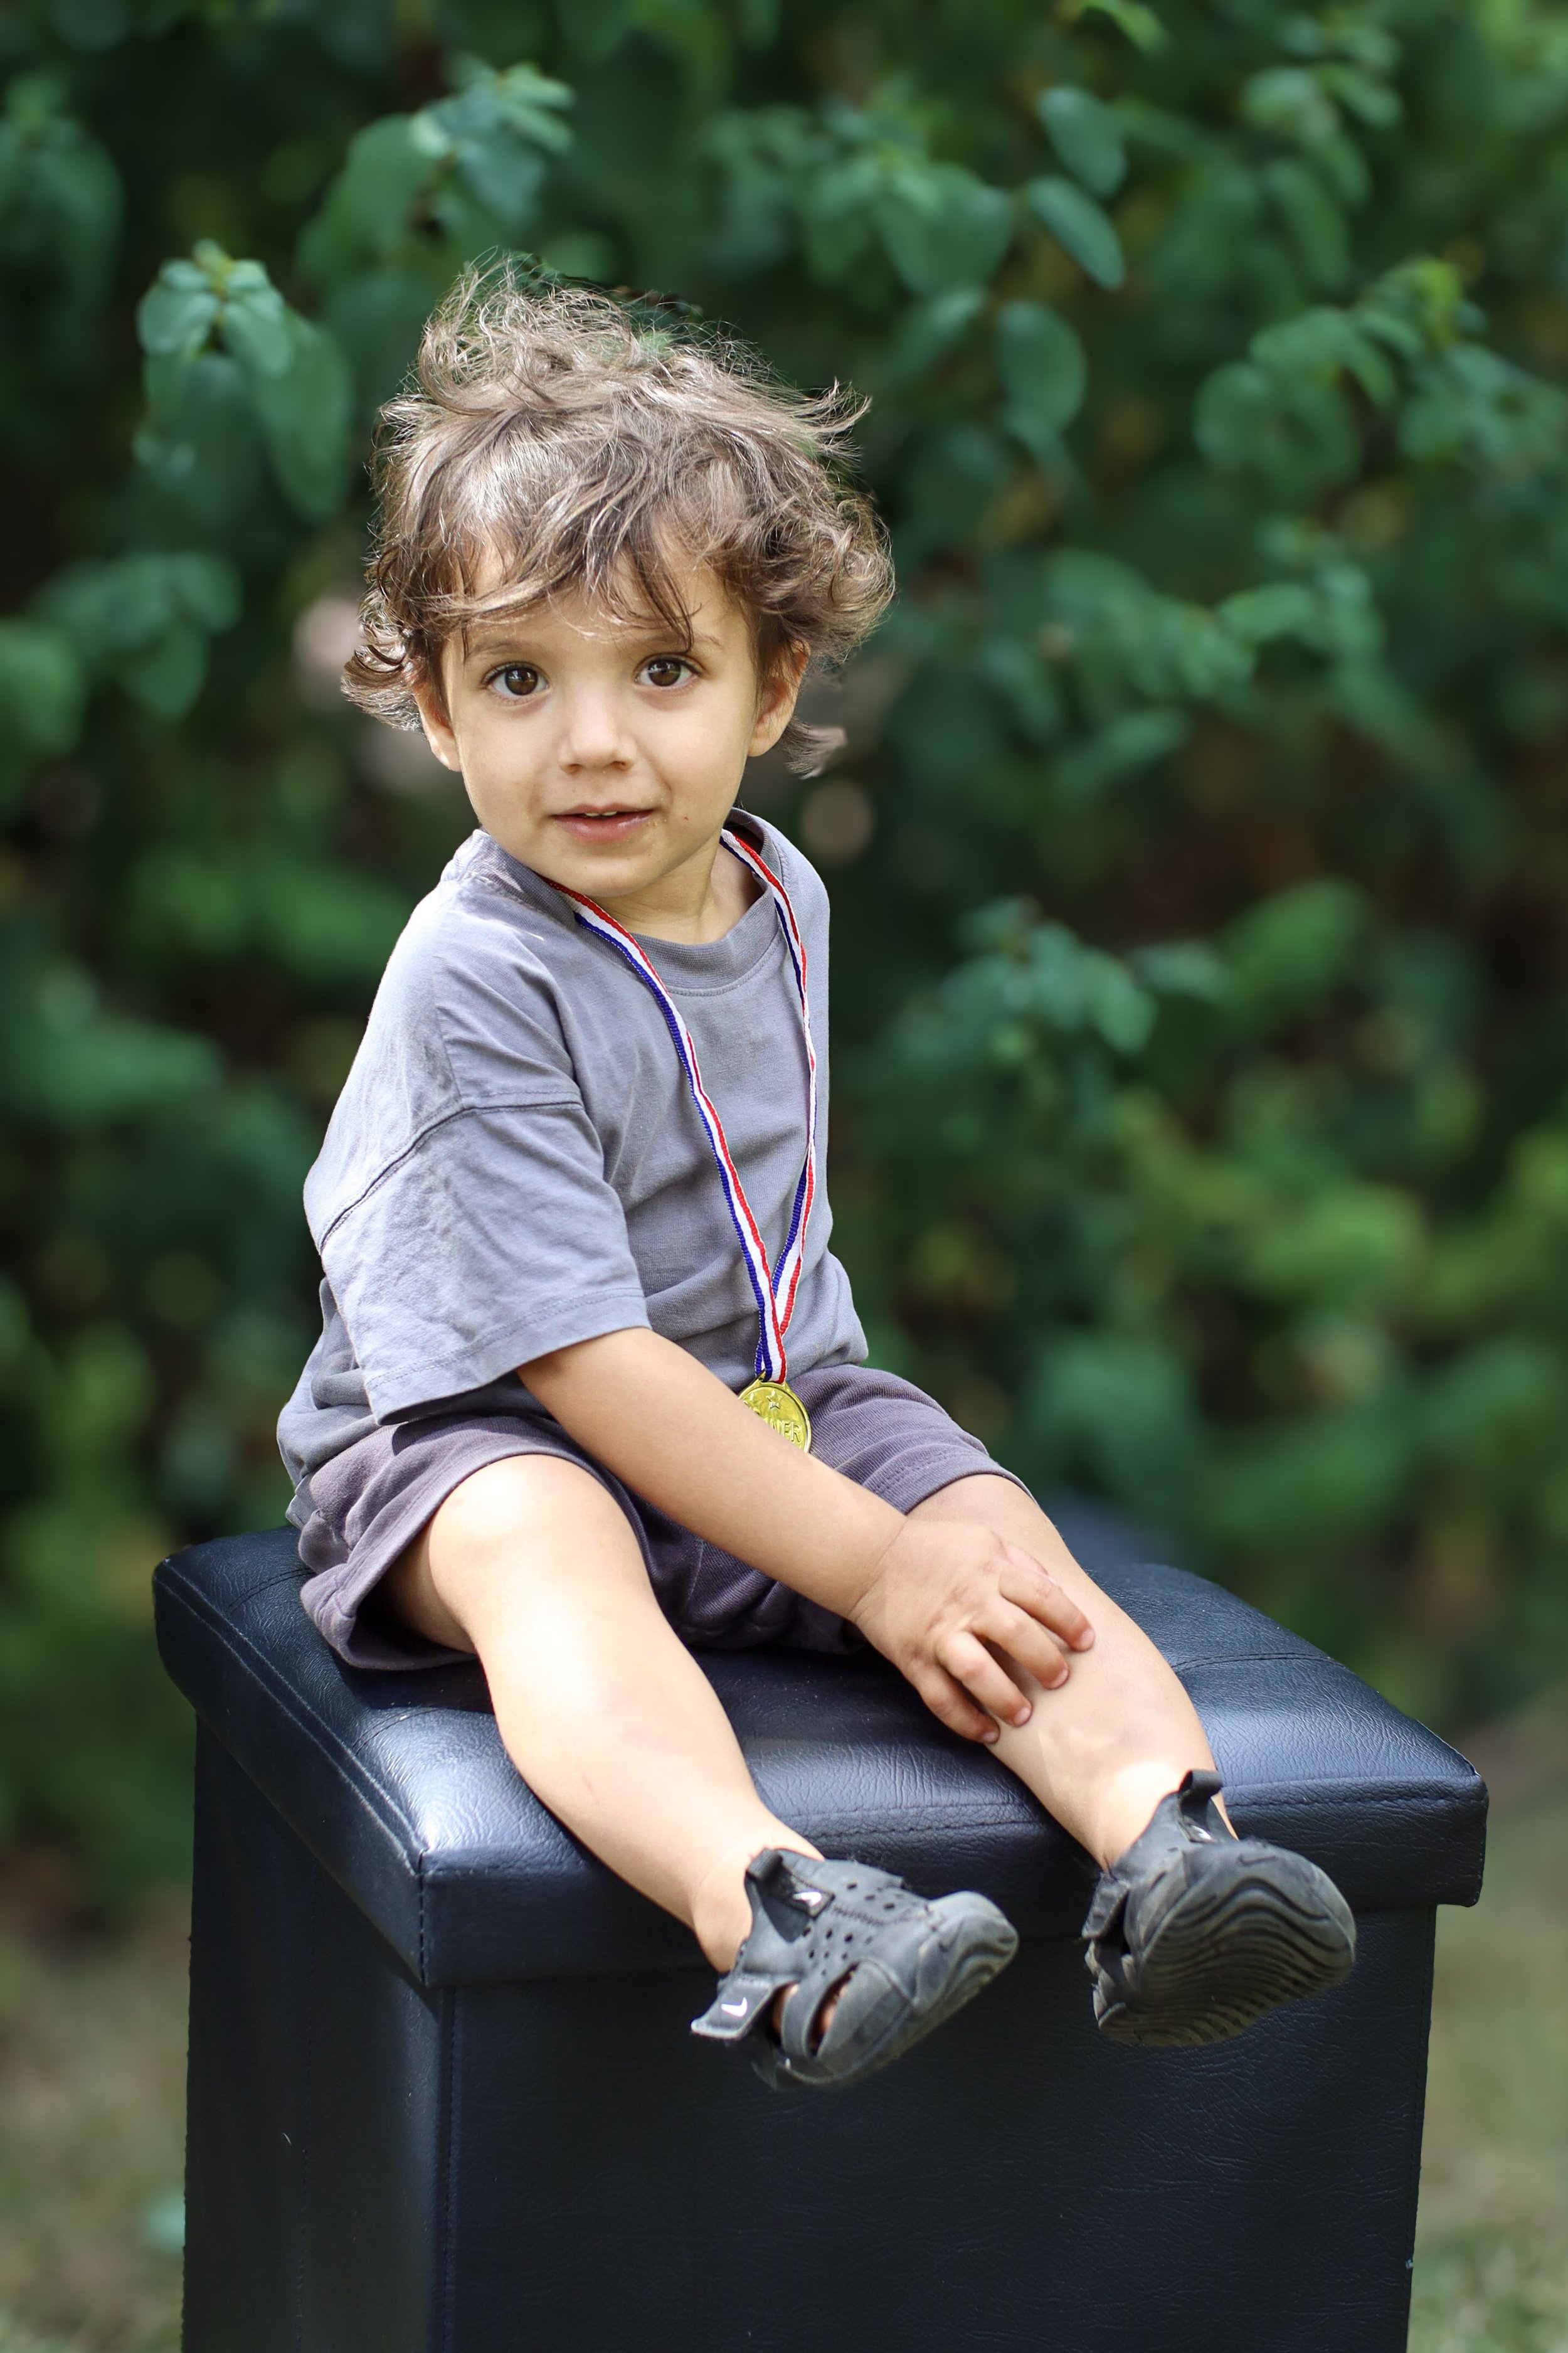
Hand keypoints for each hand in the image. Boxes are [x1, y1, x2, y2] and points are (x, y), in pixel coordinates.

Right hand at [850, 1518, 1094, 1743]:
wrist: (871, 1558)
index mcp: (990, 1571)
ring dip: (1005, 1698)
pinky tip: (987, 1733)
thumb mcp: (985, 1540)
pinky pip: (941, 1697)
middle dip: (1045, 1662)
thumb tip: (1059, 1593)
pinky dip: (964, 1720)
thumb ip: (1022, 1564)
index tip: (1086, 1643)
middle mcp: (968, 1602)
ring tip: (1023, 1716)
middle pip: (1016, 1634)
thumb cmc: (935, 1549)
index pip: (1041, 1596)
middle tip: (1060, 1680)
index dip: (1069, 1620)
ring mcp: (939, 1634)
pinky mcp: (914, 1659)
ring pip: (977, 1671)